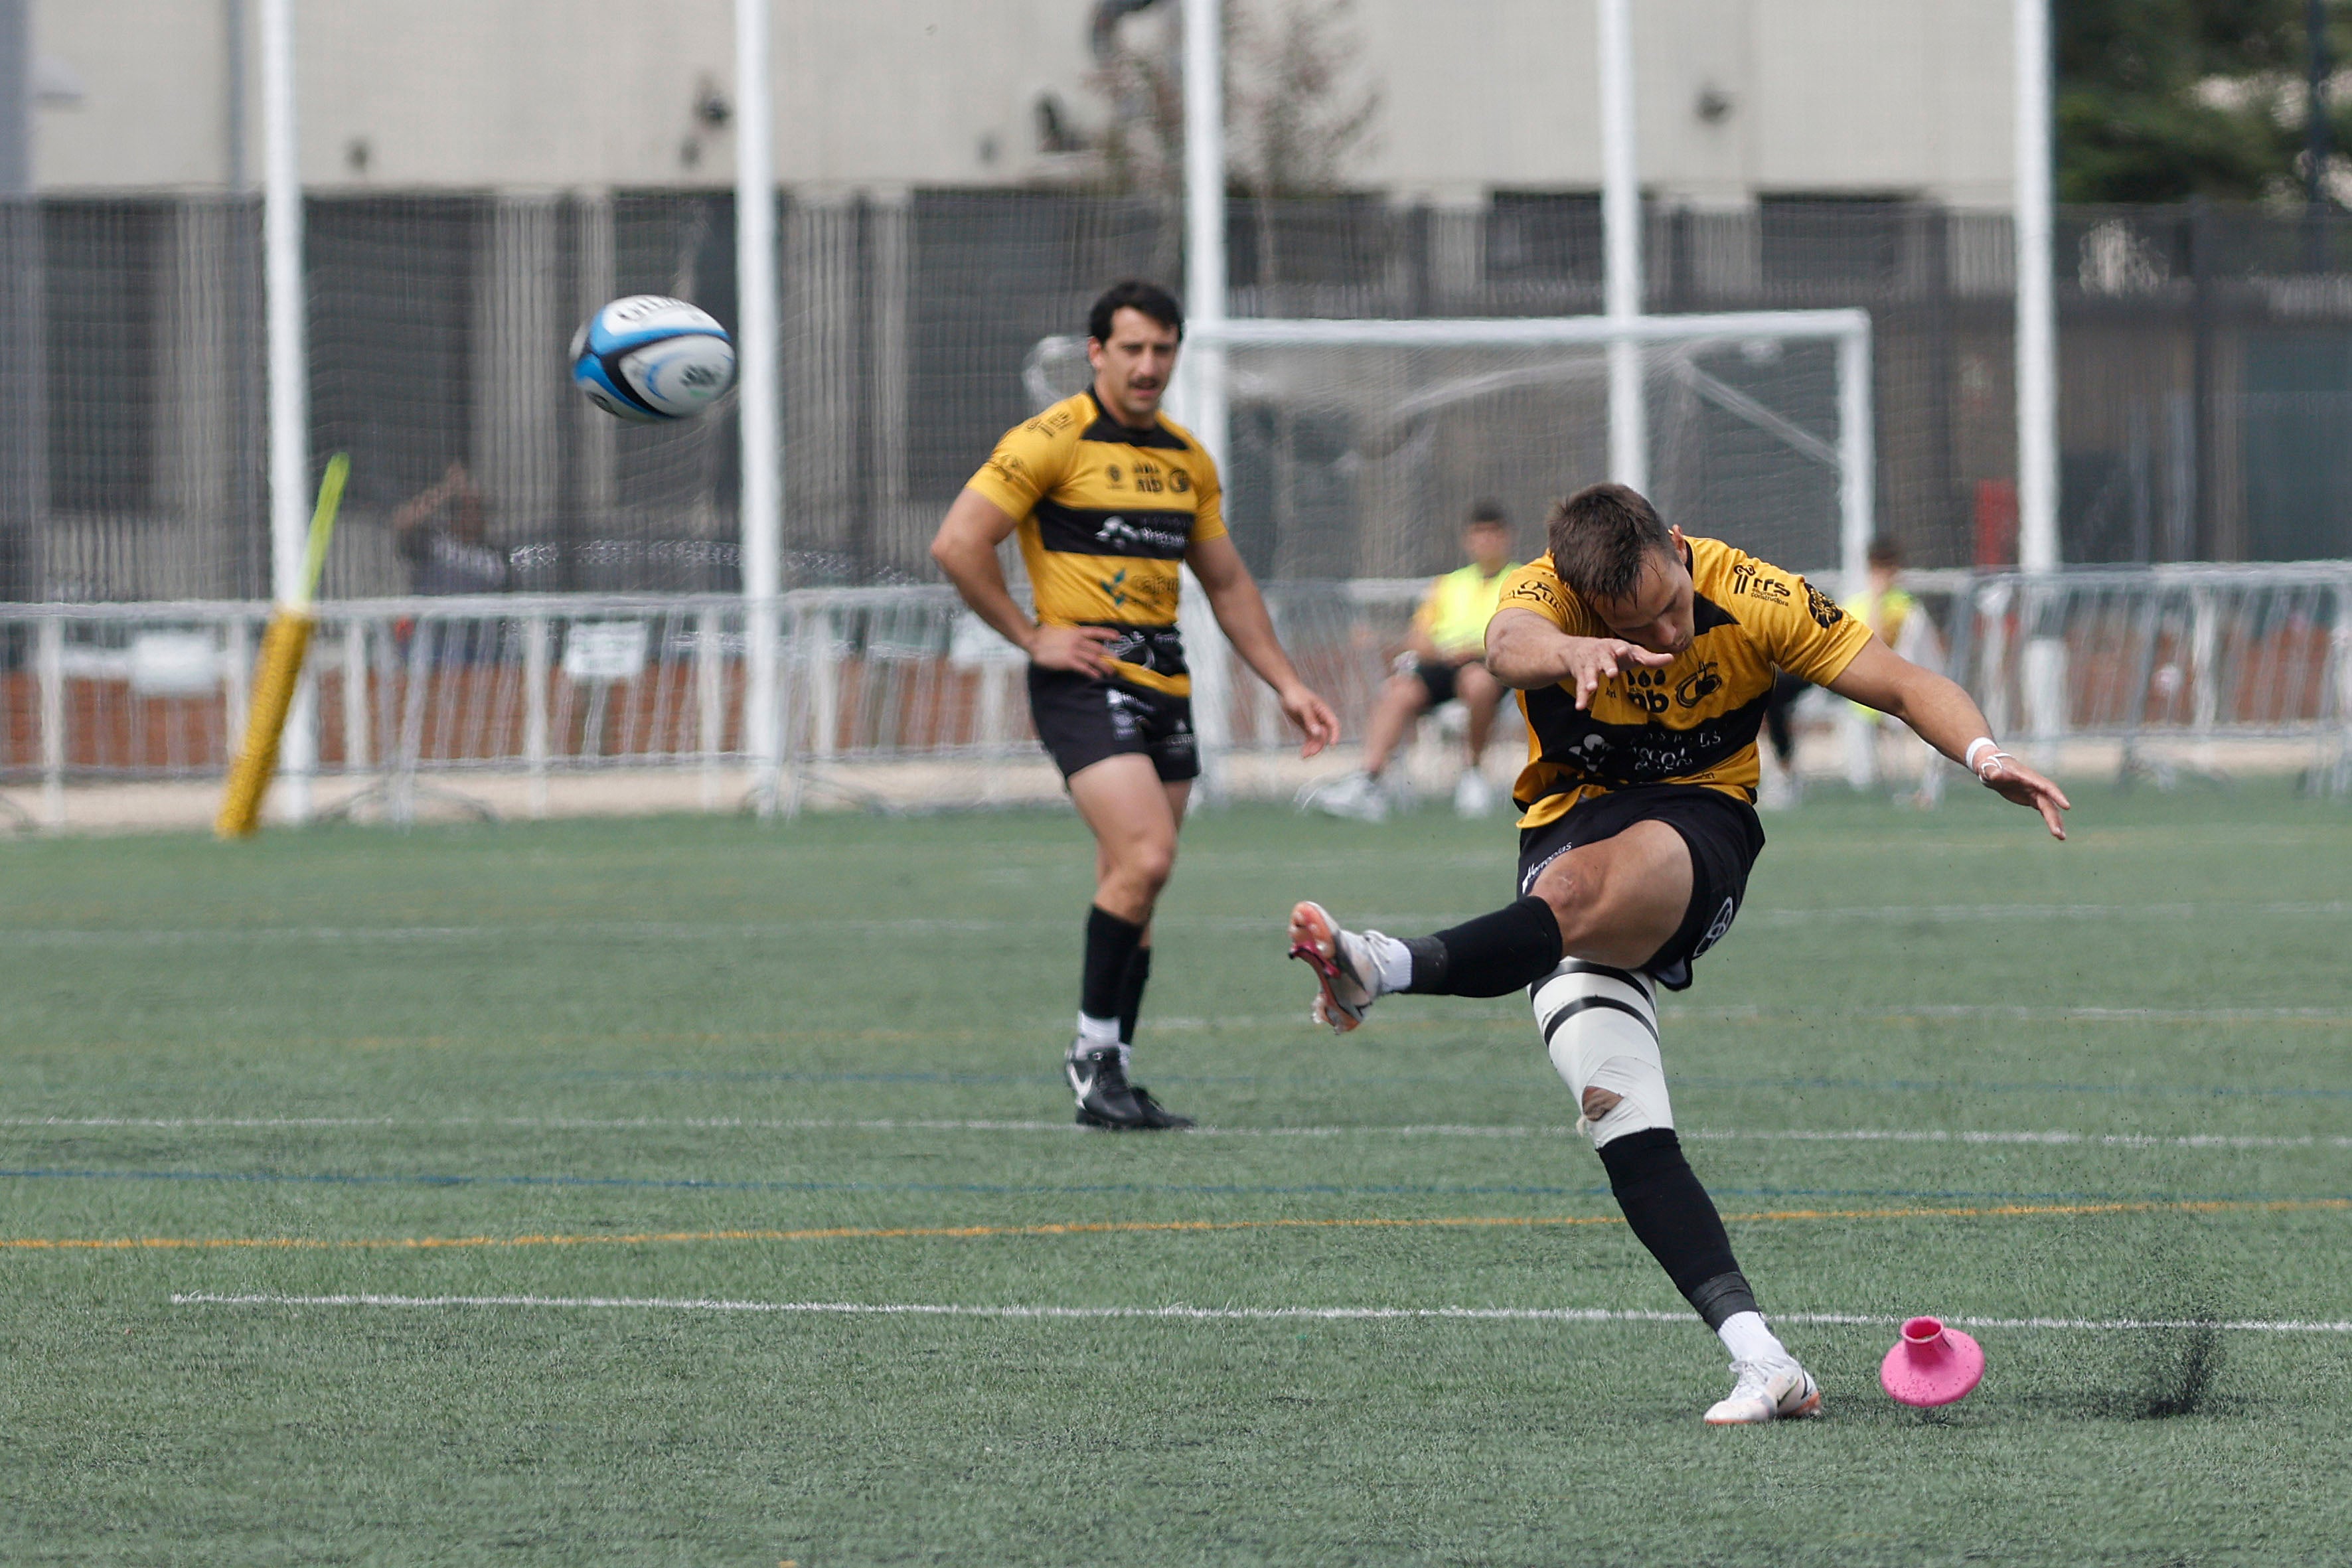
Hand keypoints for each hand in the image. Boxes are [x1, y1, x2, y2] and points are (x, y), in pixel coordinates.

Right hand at [1026, 624, 1118, 677]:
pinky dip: (1092, 672)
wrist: (1033, 641)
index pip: (1095, 632)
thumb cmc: (1045, 635)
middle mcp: (1077, 640)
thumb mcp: (1061, 630)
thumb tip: (1077, 635)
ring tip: (1111, 672)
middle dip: (1109, 655)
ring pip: (1094, 659)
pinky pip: (1084, 667)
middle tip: (1118, 662)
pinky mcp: (1068, 661)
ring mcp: (1073, 651)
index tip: (1118, 637)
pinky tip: (1097, 676)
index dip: (1107, 634)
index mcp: (1076, 632)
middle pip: (1098, 648)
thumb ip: (1071, 633)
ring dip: (1104, 666)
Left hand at [1277, 683, 1341, 758]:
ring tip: (1305, 756)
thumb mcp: (1303, 706)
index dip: (1335, 734)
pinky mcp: (1306, 726)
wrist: (1286, 690)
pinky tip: (1304, 753)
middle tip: (1311, 753)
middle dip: (1318, 745)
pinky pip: (1309, 739)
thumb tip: (1318, 733)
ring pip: (1317, 739)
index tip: (1332, 744)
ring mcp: (1314, 723)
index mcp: (1324, 711)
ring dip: (1312, 748)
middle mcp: (1321, 718)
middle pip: (1324, 735)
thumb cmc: (1296, 695)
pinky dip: (1307, 746)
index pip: (1334, 724)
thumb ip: (1310, 719)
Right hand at [1560, 636, 1674, 710]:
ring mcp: (1590, 665)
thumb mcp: (1631, 652)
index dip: (1622, 649)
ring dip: (1590, 680)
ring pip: (1590, 672)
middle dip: (1608, 665)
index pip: (1621, 647)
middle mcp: (1602, 654)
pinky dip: (1581, 697)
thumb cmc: (1613, 652)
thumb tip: (1671, 658)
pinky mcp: (1580, 675)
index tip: (1623, 650)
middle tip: (1611, 672)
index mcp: (1616, 647)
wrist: (1578, 649)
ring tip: (1591, 688)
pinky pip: (1580, 687)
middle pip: (1605, 659)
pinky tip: (1580, 707)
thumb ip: (1649, 658)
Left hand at [1977, 751, 2071, 839]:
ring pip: (2049, 809)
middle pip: (2049, 803)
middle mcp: (2036, 785)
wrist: (1992, 768)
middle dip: (2054, 818)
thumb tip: (1995, 775)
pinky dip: (2050, 820)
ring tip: (2061, 838)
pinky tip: (2057, 832)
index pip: (2046, 787)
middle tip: (2058, 834)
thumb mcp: (1989, 769)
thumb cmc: (1991, 767)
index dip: (2057, 796)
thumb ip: (1993, 772)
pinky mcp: (2032, 799)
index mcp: (2029, 777)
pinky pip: (2045, 811)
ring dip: (2056, 822)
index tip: (2067, 806)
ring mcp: (2035, 793)